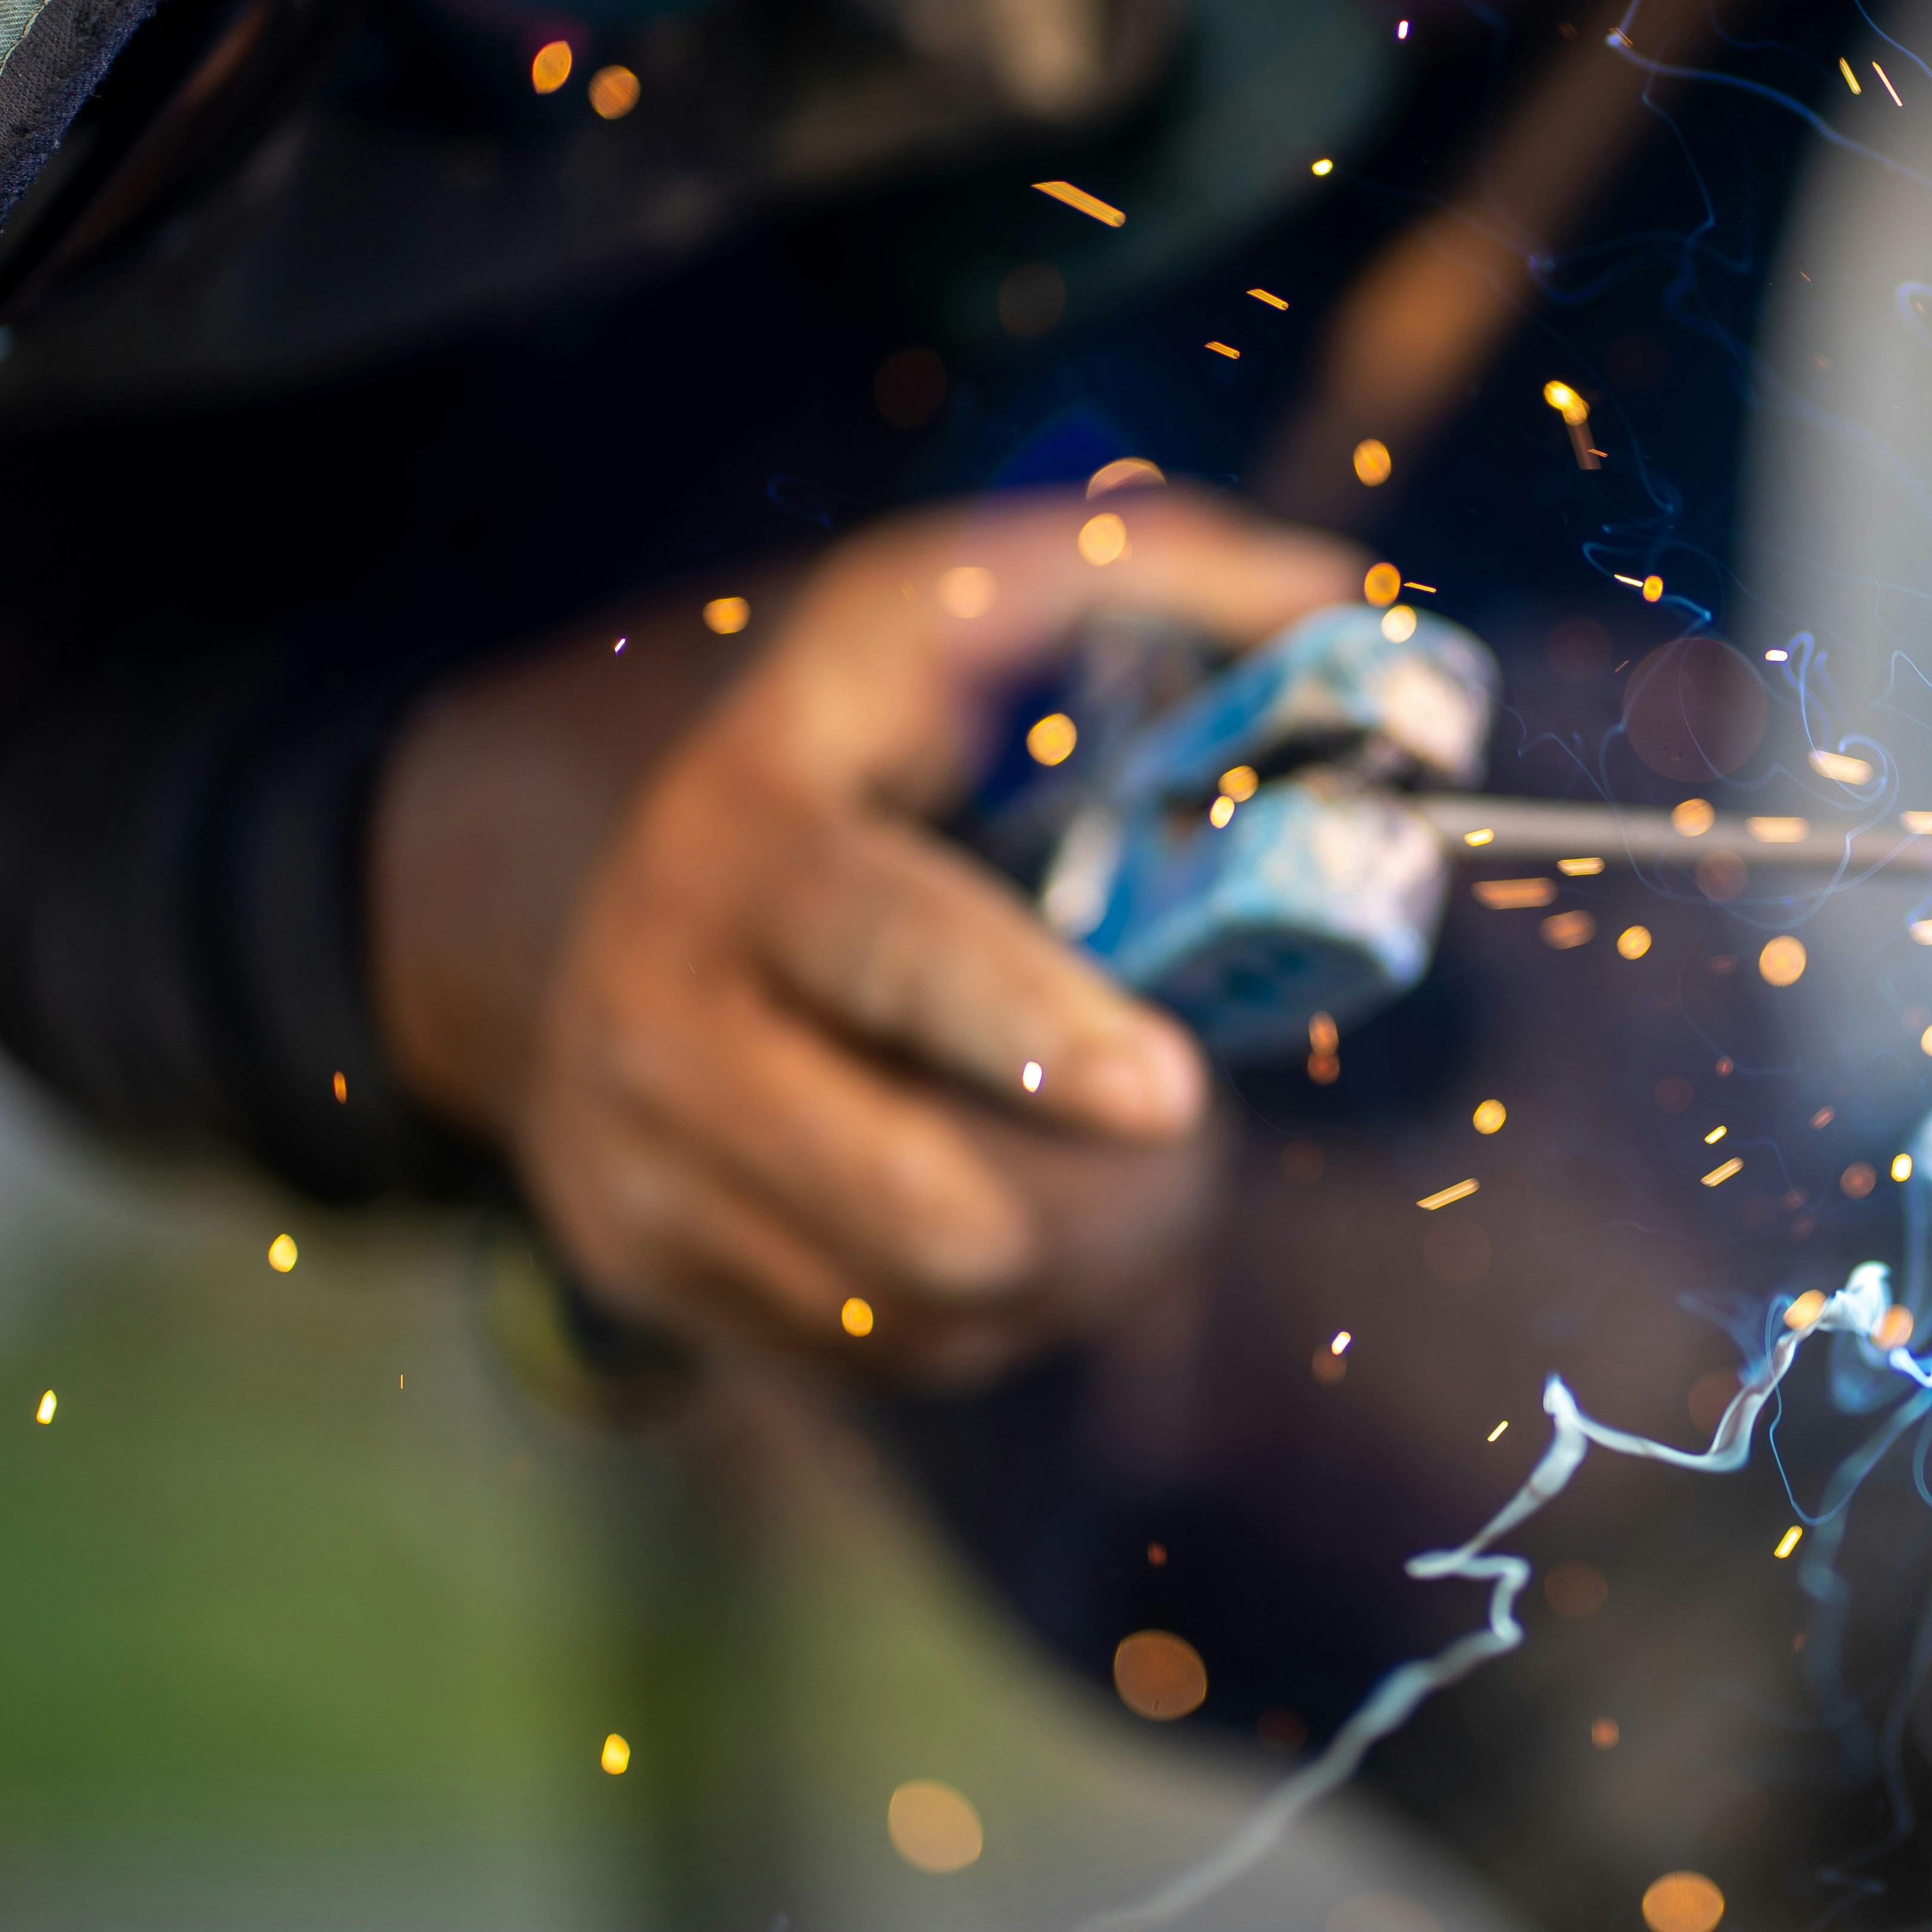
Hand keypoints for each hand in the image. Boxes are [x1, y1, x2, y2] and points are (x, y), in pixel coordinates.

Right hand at [374, 492, 1365, 1374]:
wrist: (583, 883)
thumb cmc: (861, 738)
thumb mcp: (973, 603)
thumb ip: (1170, 582)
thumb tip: (1348, 607)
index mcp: (752, 829)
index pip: (888, 946)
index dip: (1030, 1022)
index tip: (1170, 1087)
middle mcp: (661, 1004)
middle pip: (914, 1196)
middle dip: (1099, 1193)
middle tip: (1179, 1115)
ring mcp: (634, 1156)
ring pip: (923, 1299)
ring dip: (1068, 1251)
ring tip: (1103, 1145)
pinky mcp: (648, 1267)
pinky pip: (889, 1348)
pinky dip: (988, 1298)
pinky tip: (994, 1182)